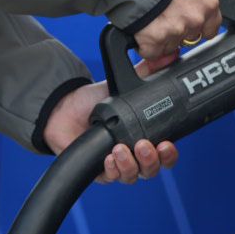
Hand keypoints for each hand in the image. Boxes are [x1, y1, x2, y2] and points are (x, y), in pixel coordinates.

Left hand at [42, 56, 179, 183]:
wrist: (64, 108)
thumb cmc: (94, 102)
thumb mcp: (123, 86)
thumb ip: (147, 72)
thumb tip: (169, 55)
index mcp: (143, 138)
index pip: (165, 154)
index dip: (169, 154)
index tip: (167, 143)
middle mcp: (133, 155)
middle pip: (152, 170)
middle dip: (152, 161)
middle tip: (144, 145)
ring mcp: (117, 165)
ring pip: (133, 176)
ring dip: (131, 165)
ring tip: (122, 148)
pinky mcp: (98, 171)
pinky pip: (111, 178)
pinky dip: (113, 169)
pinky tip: (110, 157)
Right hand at [134, 0, 234, 59]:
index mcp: (209, 5)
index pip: (211, 29)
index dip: (199, 24)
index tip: (186, 16)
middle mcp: (195, 20)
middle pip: (190, 37)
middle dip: (180, 29)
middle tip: (167, 13)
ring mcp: (175, 31)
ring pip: (171, 45)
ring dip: (163, 36)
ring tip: (154, 17)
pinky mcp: (155, 39)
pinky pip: (153, 52)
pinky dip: (147, 45)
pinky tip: (144, 28)